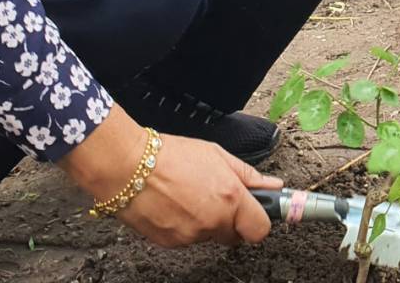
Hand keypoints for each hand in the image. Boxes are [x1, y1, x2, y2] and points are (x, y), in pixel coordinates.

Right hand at [60, 110, 279, 247]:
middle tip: (215, 197)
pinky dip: (184, 226)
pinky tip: (172, 204)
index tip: (254, 211)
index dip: (258, 220)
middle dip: (230, 220)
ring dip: (204, 222)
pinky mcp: (169, 243)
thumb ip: (248, 175)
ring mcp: (190, 236)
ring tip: (187, 195)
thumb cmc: (170, 155)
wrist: (126, 167)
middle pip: (233, 235)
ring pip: (208, 236)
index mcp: (230, 199)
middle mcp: (213, 222)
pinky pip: (186, 238)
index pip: (260, 230)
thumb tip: (274, 185)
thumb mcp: (216, 155)